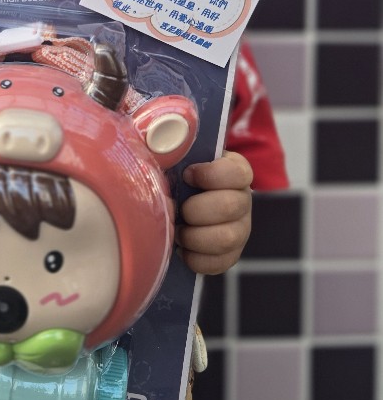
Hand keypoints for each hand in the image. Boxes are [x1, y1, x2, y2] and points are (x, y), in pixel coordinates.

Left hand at [176, 150, 251, 274]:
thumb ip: (164, 141)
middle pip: (232, 206)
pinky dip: (196, 259)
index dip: (211, 175)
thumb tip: (158, 136)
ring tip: (177, 231)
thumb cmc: (171, 173)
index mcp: (233, 170)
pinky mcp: (230, 254)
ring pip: (228, 238)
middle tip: (176, 208)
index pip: (238, 172)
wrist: (172, 201)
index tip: (187, 176)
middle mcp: (242, 200)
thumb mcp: (168, 152)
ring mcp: (240, 229)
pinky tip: (182, 249)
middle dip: (196, 210)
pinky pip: (221, 263)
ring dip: (195, 236)